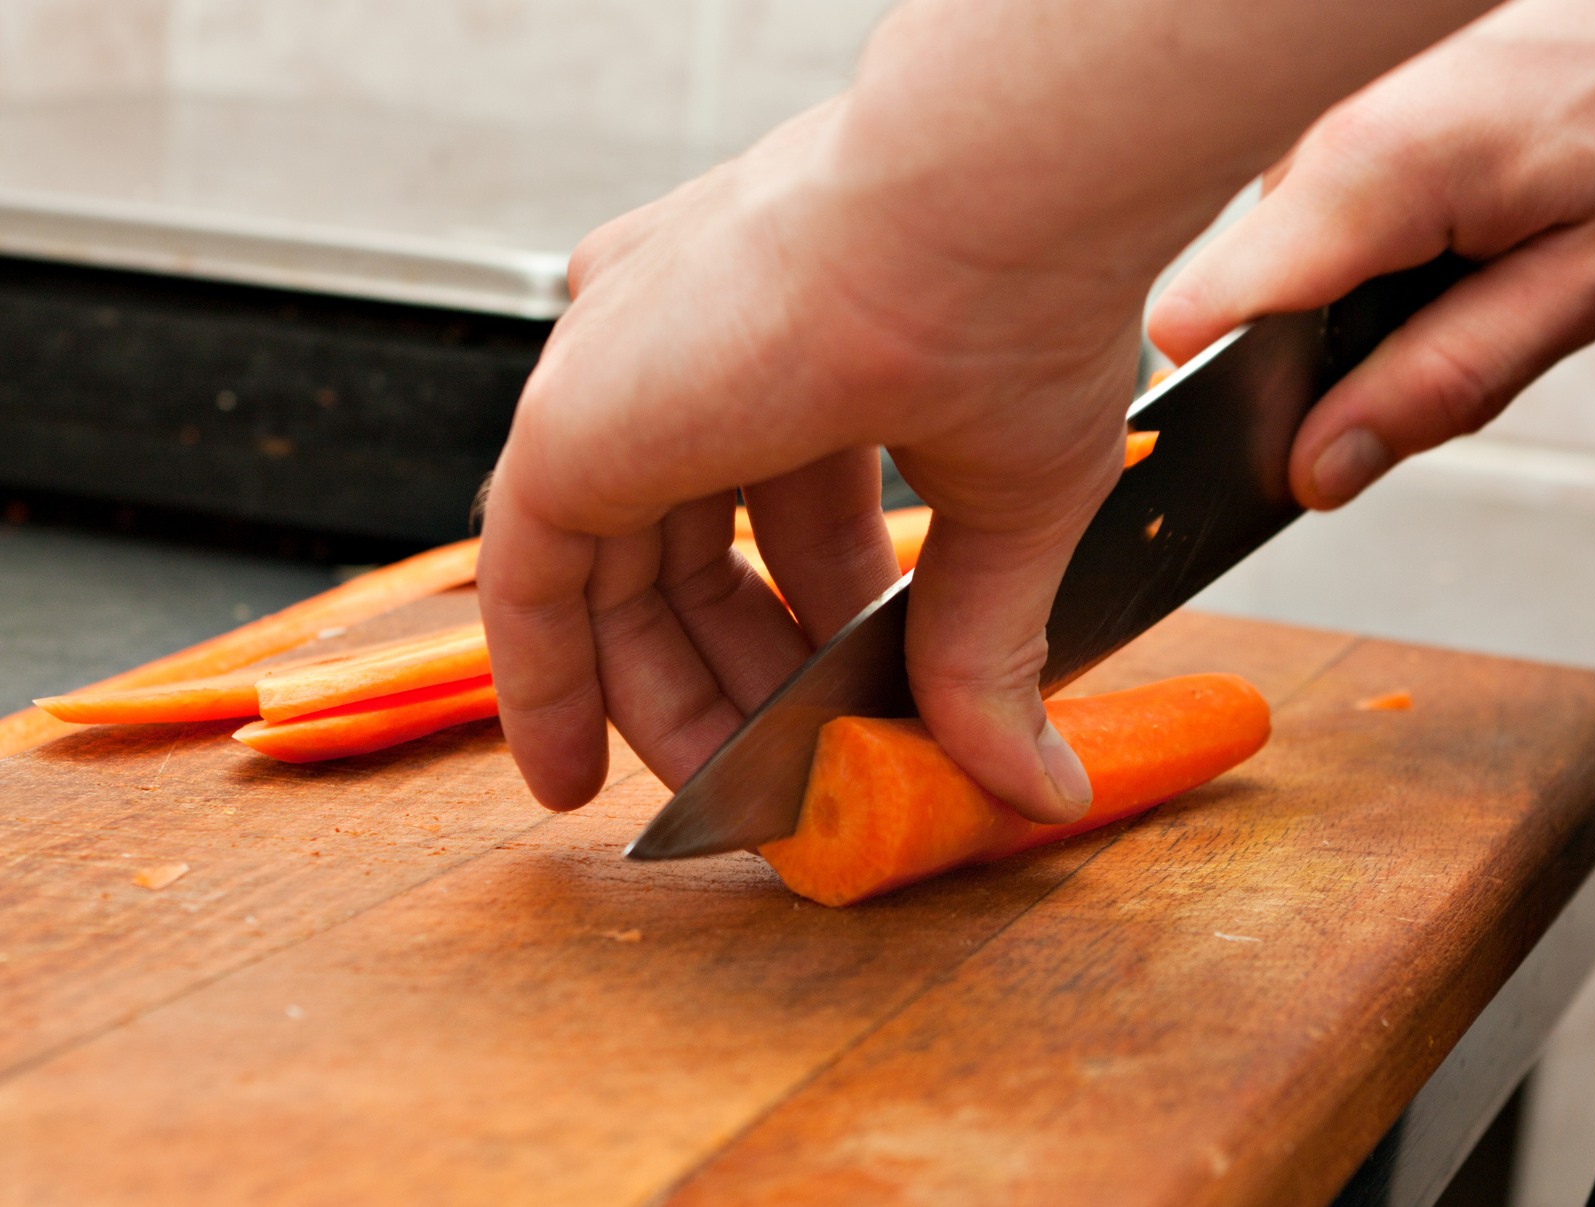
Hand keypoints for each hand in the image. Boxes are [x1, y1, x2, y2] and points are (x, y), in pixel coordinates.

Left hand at [479, 102, 1136, 822]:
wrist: (985, 209)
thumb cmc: (1023, 302)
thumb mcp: (1011, 507)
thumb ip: (984, 647)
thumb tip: (1037, 783)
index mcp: (792, 341)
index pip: (783, 521)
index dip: (814, 637)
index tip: (844, 723)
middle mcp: (687, 348)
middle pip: (689, 564)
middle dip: (744, 688)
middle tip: (791, 787)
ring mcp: (616, 380)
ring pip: (609, 583)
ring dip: (666, 709)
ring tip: (725, 810)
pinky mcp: (568, 429)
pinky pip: (528, 586)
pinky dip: (547, 688)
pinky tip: (569, 782)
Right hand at [1148, 0, 1594, 509]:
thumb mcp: (1586, 286)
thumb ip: (1443, 384)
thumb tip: (1319, 467)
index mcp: (1365, 178)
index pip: (1192, 324)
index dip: (1226, 405)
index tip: (1296, 442)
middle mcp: (1317, 142)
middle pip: (1236, 311)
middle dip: (1314, 369)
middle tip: (1442, 349)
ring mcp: (1320, 129)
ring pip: (1277, 277)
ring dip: (1355, 317)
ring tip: (1472, 278)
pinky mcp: (1339, 129)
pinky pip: (1314, 236)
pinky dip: (1371, 271)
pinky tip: (1459, 244)